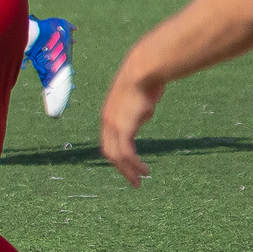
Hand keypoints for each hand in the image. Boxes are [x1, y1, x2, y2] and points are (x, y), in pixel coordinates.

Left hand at [99, 70, 163, 187]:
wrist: (142, 71)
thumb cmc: (145, 80)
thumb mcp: (139, 98)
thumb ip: (138, 109)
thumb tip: (144, 112)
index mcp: (108, 115)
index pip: (108, 141)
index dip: (117, 155)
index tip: (128, 165)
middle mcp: (107, 122)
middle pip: (110, 152)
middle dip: (121, 168)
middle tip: (133, 181)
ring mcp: (113, 125)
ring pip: (117, 156)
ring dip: (128, 170)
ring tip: (139, 181)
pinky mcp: (123, 128)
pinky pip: (126, 153)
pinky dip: (134, 165)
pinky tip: (143, 170)